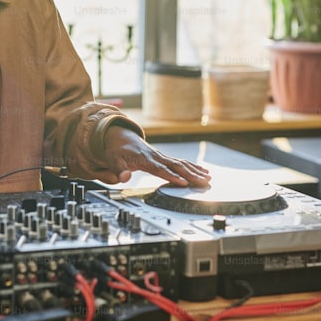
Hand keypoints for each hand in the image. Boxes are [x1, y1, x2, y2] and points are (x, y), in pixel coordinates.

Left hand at [83, 126, 212, 187]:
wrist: (121, 137)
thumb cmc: (117, 150)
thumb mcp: (112, 159)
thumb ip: (118, 170)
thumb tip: (124, 178)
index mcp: (145, 159)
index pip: (160, 169)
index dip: (171, 176)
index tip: (183, 182)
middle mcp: (156, 157)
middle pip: (176, 166)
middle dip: (191, 174)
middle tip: (204, 181)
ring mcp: (161, 157)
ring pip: (181, 163)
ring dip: (195, 170)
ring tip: (208, 178)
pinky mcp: (164, 158)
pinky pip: (181, 162)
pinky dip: (193, 167)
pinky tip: (203, 171)